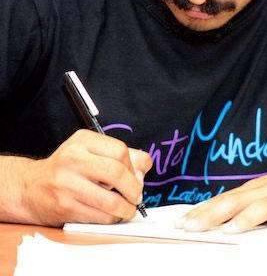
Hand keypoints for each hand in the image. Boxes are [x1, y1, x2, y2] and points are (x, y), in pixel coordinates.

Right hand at [22, 129, 151, 225]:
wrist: (30, 187)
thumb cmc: (68, 168)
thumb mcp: (91, 151)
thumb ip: (121, 155)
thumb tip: (144, 167)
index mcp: (83, 140)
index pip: (120, 151)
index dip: (134, 166)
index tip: (136, 176)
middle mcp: (73, 159)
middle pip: (117, 173)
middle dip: (134, 188)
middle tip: (137, 195)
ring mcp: (67, 184)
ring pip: (111, 200)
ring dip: (127, 208)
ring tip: (128, 208)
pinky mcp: (65, 207)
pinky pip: (100, 216)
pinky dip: (113, 218)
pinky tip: (113, 214)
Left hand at [176, 161, 266, 233]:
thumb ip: (249, 208)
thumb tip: (223, 222)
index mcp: (256, 190)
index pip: (224, 200)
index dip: (203, 211)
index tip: (182, 222)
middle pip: (237, 201)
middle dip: (212, 214)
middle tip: (192, 226)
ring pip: (266, 206)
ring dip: (248, 217)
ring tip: (231, 230)